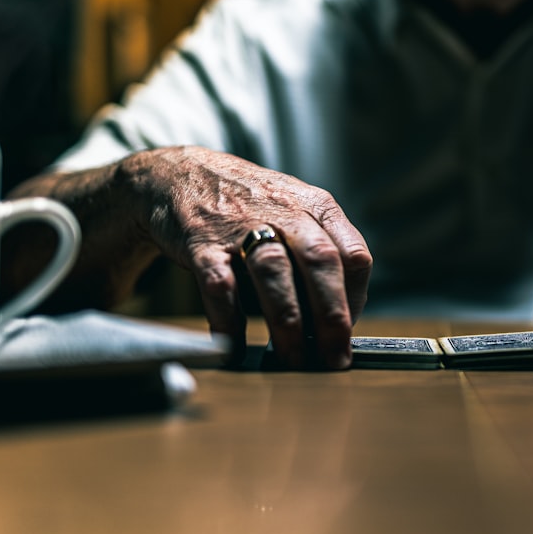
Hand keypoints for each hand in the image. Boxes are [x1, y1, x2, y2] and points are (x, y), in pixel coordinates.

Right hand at [122, 146, 372, 368]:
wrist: (176, 173)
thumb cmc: (248, 204)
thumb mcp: (295, 211)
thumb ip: (320, 253)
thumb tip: (340, 316)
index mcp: (315, 207)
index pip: (354, 255)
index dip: (356, 299)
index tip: (349, 332)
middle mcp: (284, 211)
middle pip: (321, 262)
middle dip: (332, 316)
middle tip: (335, 359)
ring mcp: (241, 225)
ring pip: (275, 271)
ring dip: (288, 321)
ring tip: (293, 360)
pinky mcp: (201, 242)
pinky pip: (220, 284)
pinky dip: (229, 320)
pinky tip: (235, 347)